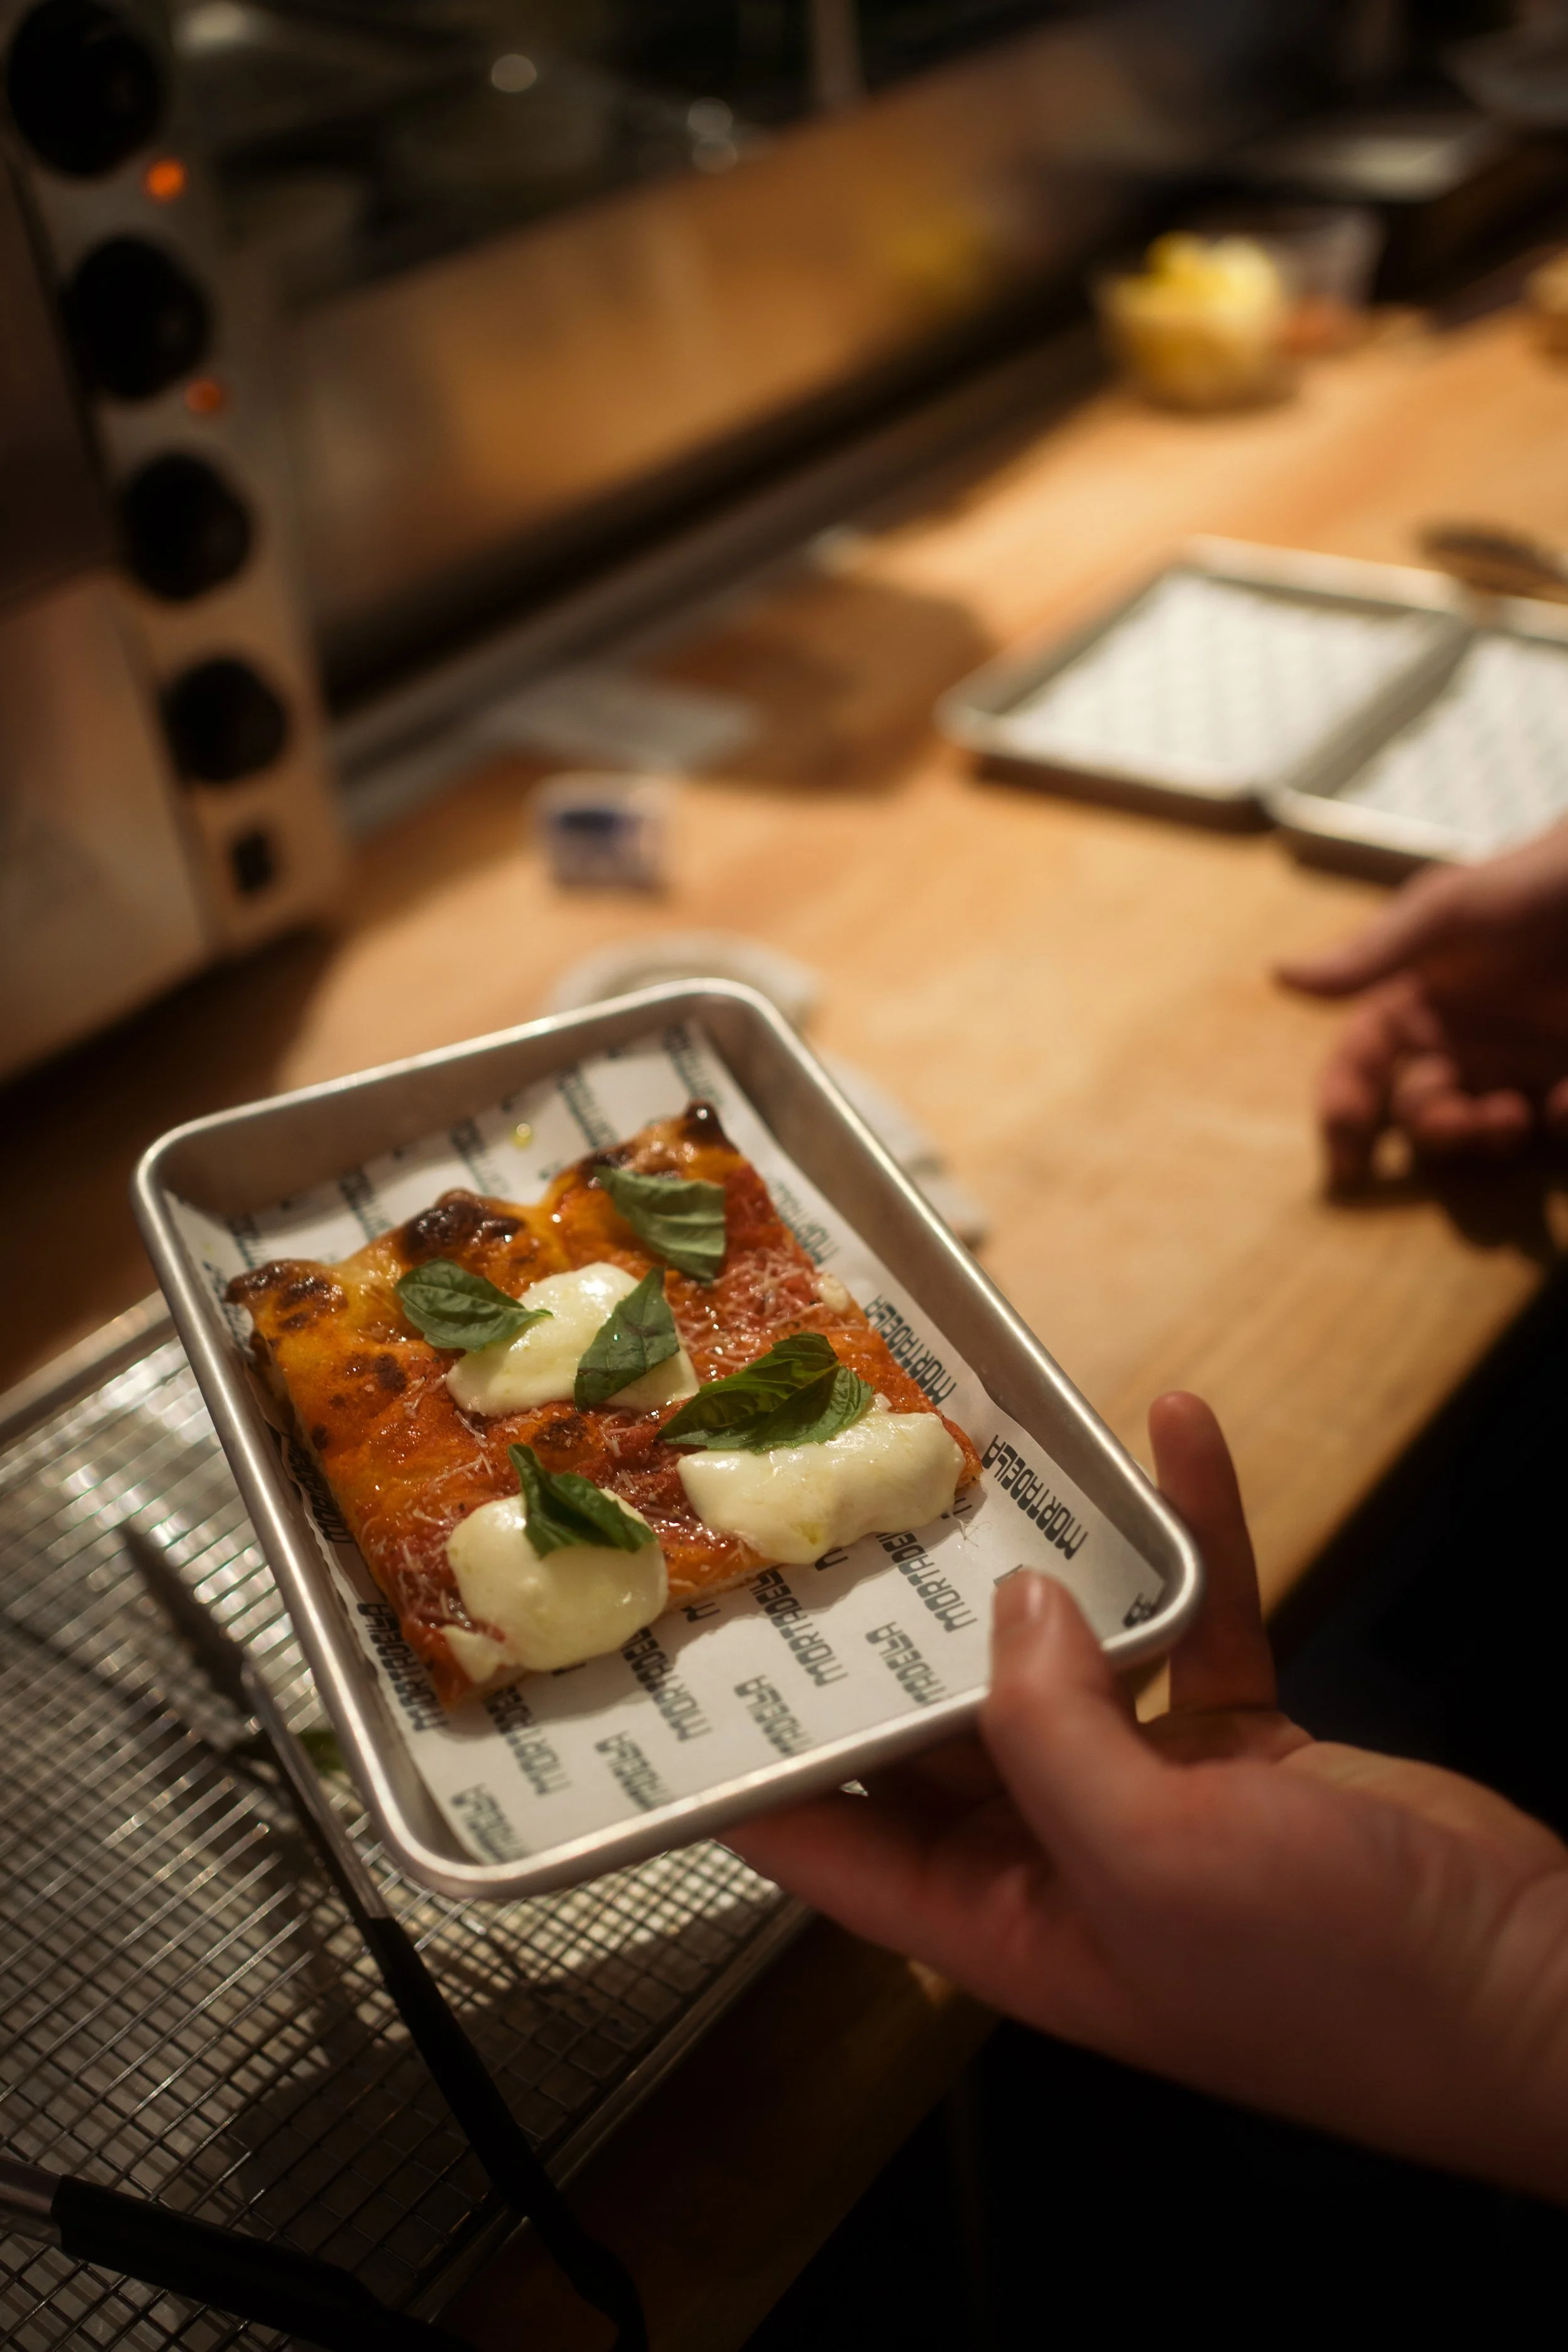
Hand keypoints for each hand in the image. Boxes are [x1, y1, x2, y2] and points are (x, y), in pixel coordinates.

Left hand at [726, 1394, 1567, 2201]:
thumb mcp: (1156, 1862)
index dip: (749, 1768)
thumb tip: (1012, 1614)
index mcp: (1001, 1920)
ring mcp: (1151, 1792)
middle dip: (891, 1620)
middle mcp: (1055, 1851)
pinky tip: (1177, 1433)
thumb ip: (1055, 1733)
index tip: (683, 1669)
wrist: (1532, 1994)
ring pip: (1064, 1650)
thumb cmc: (1338, 1981)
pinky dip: (1187, 1532)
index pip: (831, 1842)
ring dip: (1042, 1555)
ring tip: (989, 1443)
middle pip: (935, 1723)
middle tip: (826, 1496)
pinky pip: (1192, 1616)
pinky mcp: (1240, 1742)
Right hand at [1277, 818, 1567, 1183]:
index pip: (1360, 1065)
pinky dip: (1558, 1122)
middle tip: (1454, 1121)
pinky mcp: (1565, 1074)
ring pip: (1479, 1131)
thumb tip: (1279, 975)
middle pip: (1417, 1113)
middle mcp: (1456, 1042)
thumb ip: (1370, 954)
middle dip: (1430, 1129)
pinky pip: (1554, 1122)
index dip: (1344, 1108)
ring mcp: (1513, 1063)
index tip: (1344, 1158)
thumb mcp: (1443, 911)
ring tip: (1512, 1114)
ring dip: (1485, 1137)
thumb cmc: (1526, 886)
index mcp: (1413, 1004)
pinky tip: (1564, 1101)